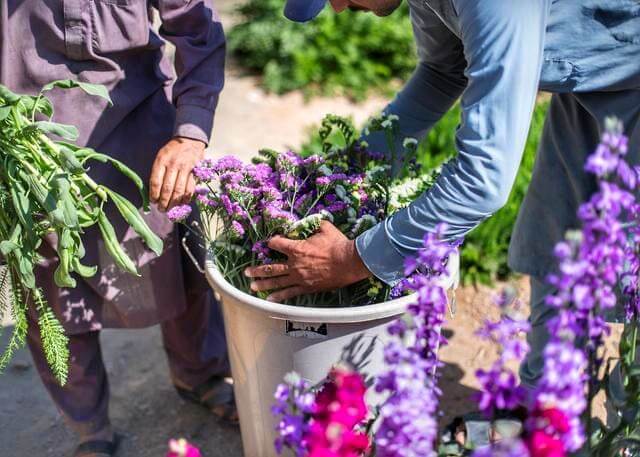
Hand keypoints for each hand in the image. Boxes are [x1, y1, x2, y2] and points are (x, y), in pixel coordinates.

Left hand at [149, 137, 204, 210]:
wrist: (190, 139)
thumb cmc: (173, 149)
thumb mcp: (161, 155)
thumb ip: (158, 171)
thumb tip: (153, 190)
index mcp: (161, 160)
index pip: (156, 181)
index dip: (154, 194)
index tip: (153, 201)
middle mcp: (173, 165)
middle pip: (167, 188)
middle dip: (163, 202)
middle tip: (161, 209)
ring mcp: (185, 169)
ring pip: (179, 191)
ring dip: (174, 203)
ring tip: (170, 209)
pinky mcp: (194, 173)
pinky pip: (190, 189)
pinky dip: (186, 198)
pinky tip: (182, 203)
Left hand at [244, 221, 371, 301]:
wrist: (350, 262)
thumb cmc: (338, 244)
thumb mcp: (325, 228)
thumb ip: (315, 224)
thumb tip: (311, 220)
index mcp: (297, 248)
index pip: (278, 244)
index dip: (273, 242)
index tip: (271, 242)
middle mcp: (295, 264)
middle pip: (271, 267)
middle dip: (257, 269)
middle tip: (247, 272)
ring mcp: (300, 277)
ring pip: (277, 282)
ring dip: (263, 284)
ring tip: (252, 286)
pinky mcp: (307, 288)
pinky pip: (290, 293)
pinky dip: (279, 296)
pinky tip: (270, 300)